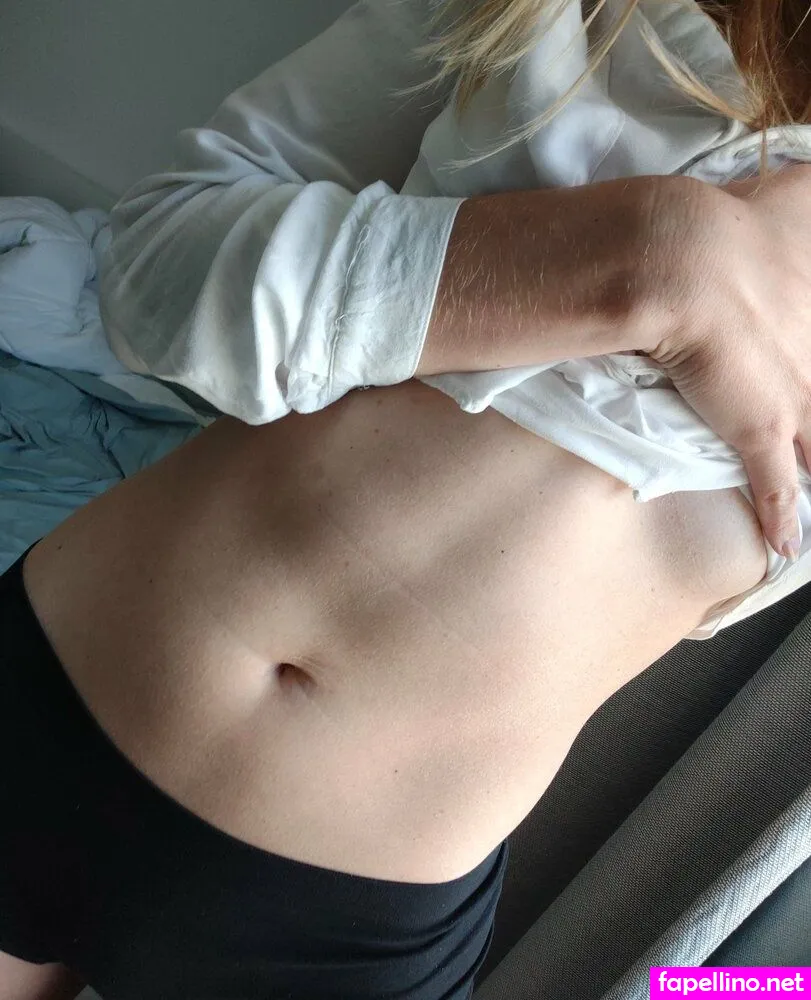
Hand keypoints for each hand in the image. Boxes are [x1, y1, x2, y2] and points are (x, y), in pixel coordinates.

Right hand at [637, 166, 810, 558]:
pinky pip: (778, 483)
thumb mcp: (797, 194)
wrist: (686, 263)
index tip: (802, 358)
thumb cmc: (737, 224)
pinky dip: (781, 517)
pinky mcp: (763, 429)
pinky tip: (787, 543)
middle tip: (798, 416)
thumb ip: (806, 193)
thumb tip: (808, 176)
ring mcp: (799, 396)